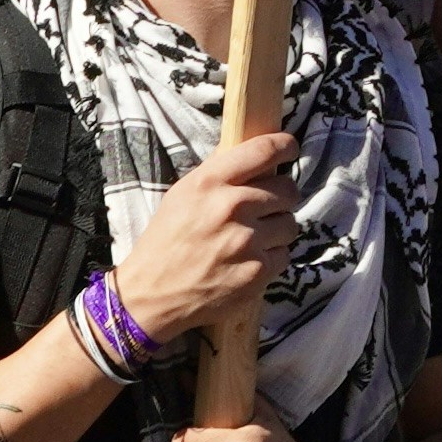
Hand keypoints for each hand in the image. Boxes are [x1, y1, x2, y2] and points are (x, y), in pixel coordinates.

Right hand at [112, 132, 296, 335]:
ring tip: (252, 240)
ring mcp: (247, 241)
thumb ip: (218, 171)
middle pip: (287, 189)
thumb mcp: (183, 194)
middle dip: (281, 197)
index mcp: (210, 182)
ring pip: (290, 224)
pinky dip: (270, 259)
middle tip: (265, 209)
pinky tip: (247, 262)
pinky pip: (284, 255)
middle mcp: (231, 206)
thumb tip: (250, 147)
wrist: (151, 296)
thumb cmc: (166, 241)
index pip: (264, 150)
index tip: (290, 150)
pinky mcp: (256, 272)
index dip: (285, 146)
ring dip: (277, 231)